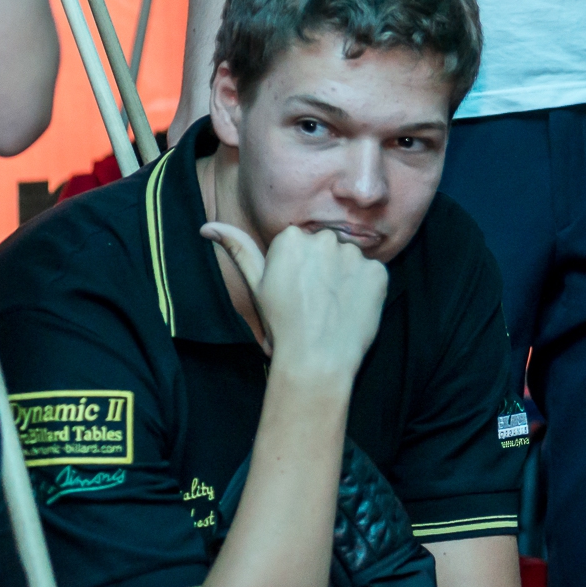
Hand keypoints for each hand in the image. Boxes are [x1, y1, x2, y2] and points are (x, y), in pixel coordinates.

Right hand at [202, 221, 387, 382]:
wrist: (316, 359)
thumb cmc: (282, 324)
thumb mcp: (256, 286)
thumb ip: (238, 250)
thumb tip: (207, 227)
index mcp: (291, 238)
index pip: (300, 244)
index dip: (296, 269)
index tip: (293, 289)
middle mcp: (324, 238)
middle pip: (325, 248)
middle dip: (321, 268)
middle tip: (312, 300)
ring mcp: (354, 254)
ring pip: (349, 260)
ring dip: (343, 277)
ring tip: (331, 306)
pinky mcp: (378, 271)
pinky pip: (372, 274)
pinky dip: (365, 289)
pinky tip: (351, 308)